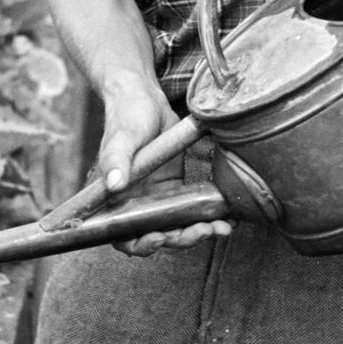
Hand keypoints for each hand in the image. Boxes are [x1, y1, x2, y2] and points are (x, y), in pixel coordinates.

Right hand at [99, 75, 234, 256]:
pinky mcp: (175, 190)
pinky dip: (208, 217)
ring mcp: (156, 199)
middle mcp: (135, 205)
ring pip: (177, 228)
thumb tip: (114, 185)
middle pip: (157, 236)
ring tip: (222, 228)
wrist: (144, 99)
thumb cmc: (126, 116)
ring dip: (198, 232)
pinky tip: (228, 216)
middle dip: (181, 239)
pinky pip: (190, 211)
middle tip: (202, 230)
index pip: (123, 236)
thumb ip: (115, 160)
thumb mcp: (122, 137)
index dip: (142, 244)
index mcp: (115, 200)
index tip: (161, 238)